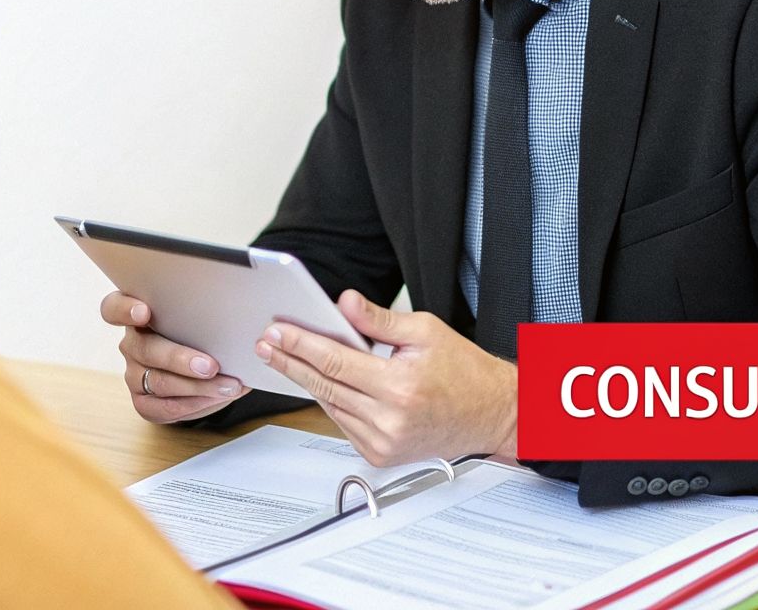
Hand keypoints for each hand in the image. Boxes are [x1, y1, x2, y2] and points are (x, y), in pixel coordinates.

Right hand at [99, 291, 245, 423]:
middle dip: (180, 359)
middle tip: (211, 366)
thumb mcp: (203, 317)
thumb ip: (207, 313)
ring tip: (229, 386)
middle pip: (145, 349)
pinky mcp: (143, 401)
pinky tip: (216, 398)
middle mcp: (131, 343)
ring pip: (158, 382)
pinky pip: (165, 406)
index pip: (114, 308)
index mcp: (138, 312)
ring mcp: (134, 374)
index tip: (144, 312)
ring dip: (197, 386)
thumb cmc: (203, 331)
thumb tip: (241, 325)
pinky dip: (195, 404)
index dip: (125, 310)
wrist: (204, 367)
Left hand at [256, 289, 517, 465]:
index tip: (276, 332)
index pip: (336, 362)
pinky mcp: (381, 454)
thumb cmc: (465, 371)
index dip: (301, 345)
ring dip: (306, 381)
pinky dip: (330, 401)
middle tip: (267, 343)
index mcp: (400, 387)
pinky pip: (343, 423)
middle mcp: (389, 420)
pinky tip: (319, 382)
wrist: (491, 414)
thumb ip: (379, 320)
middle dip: (291, 362)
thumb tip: (343, 303)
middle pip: (325, 386)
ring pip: (331, 406)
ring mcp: (383, 443)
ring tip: (285, 357)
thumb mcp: (425, 331)